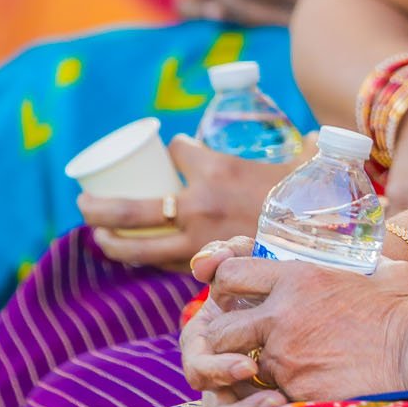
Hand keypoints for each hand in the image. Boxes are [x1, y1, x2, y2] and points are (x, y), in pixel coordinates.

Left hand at [82, 135, 299, 270]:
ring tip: (96, 233)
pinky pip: (162, 264)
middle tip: (84, 201)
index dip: (175, 146)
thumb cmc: (316, 202)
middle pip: (131, 207)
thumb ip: (306, 148)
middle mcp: (197, 204)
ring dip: (109, 240)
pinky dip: (142, 259)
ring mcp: (196, 241)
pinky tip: (130, 256)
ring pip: (137, 245)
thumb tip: (319, 137)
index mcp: (217, 169)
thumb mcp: (306, 165)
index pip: (179, 150)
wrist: (322, 247)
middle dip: (99, 205)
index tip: (175, 147)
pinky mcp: (203, 268)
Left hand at [188, 241, 407, 404]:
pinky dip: (272, 394)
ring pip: (236, 366)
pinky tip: (291, 393)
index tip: (235, 295)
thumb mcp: (382, 270)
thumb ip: (365, 265)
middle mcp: (281, 317)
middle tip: (239, 343)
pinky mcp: (294, 391)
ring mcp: (285, 358)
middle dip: (223, 337)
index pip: (231, 272)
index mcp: (297, 278)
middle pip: (219, 328)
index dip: (226, 284)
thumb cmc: (405, 307)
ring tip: (263, 372)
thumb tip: (372, 260)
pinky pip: (267, 393)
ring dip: (243, 370)